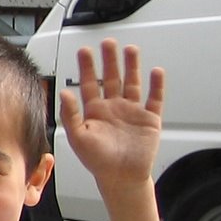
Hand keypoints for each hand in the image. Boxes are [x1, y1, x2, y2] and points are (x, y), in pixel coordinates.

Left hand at [59, 39, 164, 191]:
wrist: (121, 178)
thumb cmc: (98, 161)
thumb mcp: (78, 138)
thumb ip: (71, 115)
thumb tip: (64, 93)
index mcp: (94, 111)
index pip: (90, 83)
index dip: (87, 67)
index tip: (84, 51)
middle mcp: (113, 108)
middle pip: (112, 78)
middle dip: (110, 60)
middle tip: (108, 42)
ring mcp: (132, 112)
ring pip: (132, 83)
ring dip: (132, 67)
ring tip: (130, 49)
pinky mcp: (149, 119)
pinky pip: (154, 99)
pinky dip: (156, 86)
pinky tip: (156, 72)